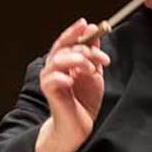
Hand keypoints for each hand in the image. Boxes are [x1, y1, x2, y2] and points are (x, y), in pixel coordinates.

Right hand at [32, 19, 110, 151]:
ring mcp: (51, 79)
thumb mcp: (93, 74)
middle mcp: (55, 68)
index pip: (67, 41)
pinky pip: (51, 79)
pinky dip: (62, 76)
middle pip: (63, 48)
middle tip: (100, 57)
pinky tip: (72, 79)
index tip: (88, 25)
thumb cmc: (83, 100)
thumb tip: (94, 34)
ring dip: (76, 60)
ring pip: (57, 60)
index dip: (75, 32)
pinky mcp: (50, 93)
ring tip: (90, 69)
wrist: (77, 126)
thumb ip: (93, 55)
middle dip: (84, 48)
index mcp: (65, 62)